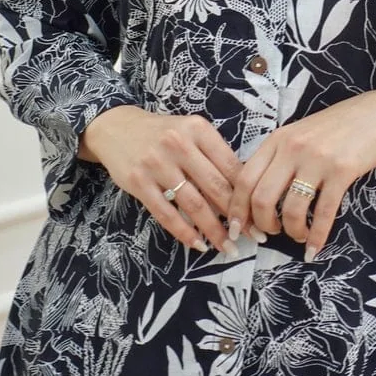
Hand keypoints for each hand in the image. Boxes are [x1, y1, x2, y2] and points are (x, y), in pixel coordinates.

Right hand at [80, 106, 265, 254]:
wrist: (117, 127)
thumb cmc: (163, 133)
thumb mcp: (191, 132)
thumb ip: (214, 155)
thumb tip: (244, 193)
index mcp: (198, 129)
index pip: (231, 166)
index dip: (247, 195)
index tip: (259, 217)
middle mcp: (179, 144)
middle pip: (215, 187)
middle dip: (236, 217)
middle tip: (252, 238)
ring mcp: (157, 164)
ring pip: (193, 204)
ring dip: (213, 230)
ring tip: (227, 247)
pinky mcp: (138, 182)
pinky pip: (166, 214)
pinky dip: (184, 232)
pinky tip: (198, 244)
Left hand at [224, 91, 375, 261]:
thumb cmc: (335, 128)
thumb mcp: (298, 134)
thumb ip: (277, 158)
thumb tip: (255, 196)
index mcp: (277, 139)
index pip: (244, 179)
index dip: (237, 210)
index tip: (239, 230)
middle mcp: (292, 148)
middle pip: (262, 198)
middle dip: (262, 225)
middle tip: (270, 234)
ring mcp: (317, 159)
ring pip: (291, 209)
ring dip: (292, 231)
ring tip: (298, 234)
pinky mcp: (342, 171)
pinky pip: (323, 213)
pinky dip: (316, 237)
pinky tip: (314, 248)